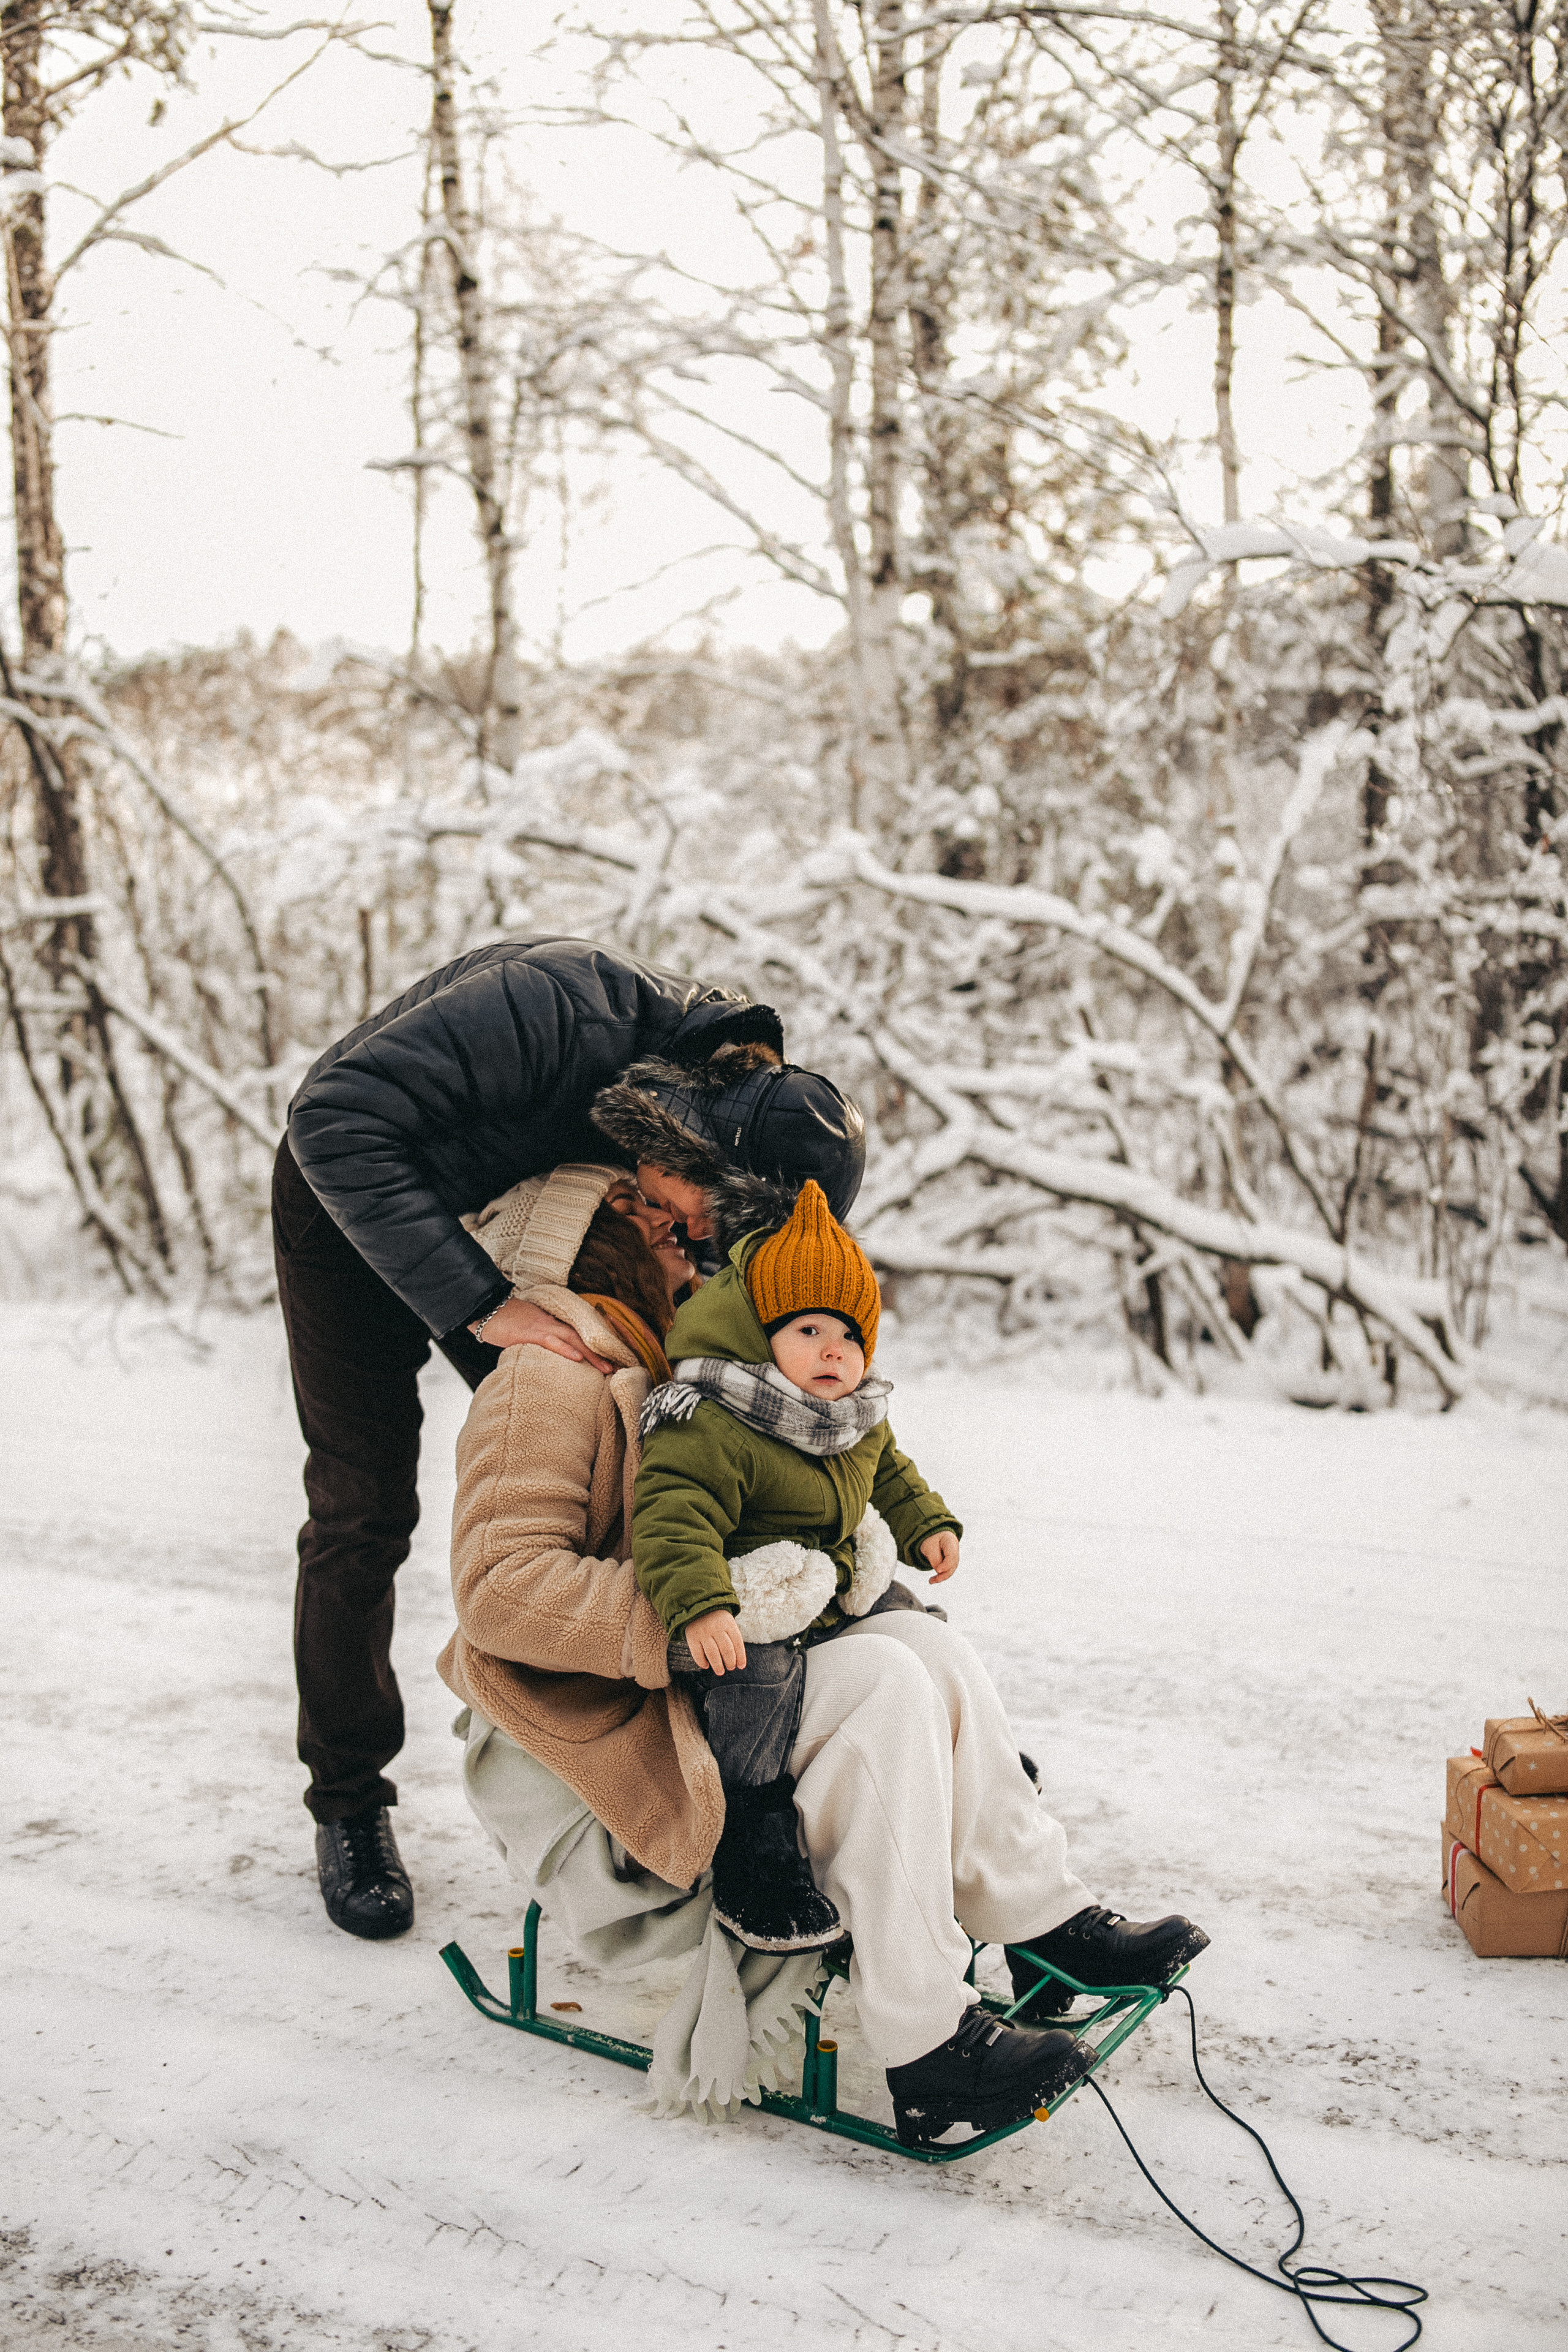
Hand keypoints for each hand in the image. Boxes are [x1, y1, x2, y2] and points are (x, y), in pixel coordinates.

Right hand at [479, 1297, 613, 1373]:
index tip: (611, 1360)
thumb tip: (547, 1353)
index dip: (596, 1347)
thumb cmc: (502, 1320)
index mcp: (551, 1322)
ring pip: (573, 1340)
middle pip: (582, 1338)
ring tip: (607, 1369)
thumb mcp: (525, 1330)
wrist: (484, 1307)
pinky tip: (578, 1358)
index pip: (578, 1335)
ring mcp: (542, 1327)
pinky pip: (551, 1342)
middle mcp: (551, 1323)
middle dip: (601, 1353)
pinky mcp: (530, 1333)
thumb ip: (539, 1339)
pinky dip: (565, 1350)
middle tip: (618, 1368)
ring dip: (592, 1355)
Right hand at [683, 1609, 746, 1673]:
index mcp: (728, 1623)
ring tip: (720, 1672)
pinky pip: (697, 1653)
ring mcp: (703, 1632)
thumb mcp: (727, 1622)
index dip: (741, 1656)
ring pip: (713, 1654)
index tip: (741, 1666)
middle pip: (726, 1650)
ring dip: (718, 1666)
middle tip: (730, 1668)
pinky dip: (702, 1662)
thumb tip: (738, 1660)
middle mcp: (716, 1628)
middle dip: (730, 1662)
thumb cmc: (716, 1619)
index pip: (737, 1643)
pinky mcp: (692, 1636)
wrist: (696, 1605)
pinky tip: (706, 1666)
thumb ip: (732, 1637)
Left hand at [920, 1530, 960, 1583]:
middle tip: (934, 1580)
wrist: (931, 1534)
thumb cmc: (930, 1538)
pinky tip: (933, 1580)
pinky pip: (947, 1569)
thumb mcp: (929, 1546)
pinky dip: (941, 1575)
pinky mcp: (950, 1561)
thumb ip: (935, 1559)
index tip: (938, 1571)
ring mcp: (954, 1556)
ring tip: (931, 1581)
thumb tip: (939, 1572)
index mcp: (951, 1540)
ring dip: (942, 1576)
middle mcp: (955, 1549)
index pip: (952, 1555)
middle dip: (944, 1574)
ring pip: (951, 1569)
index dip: (946, 1565)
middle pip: (953, 1564)